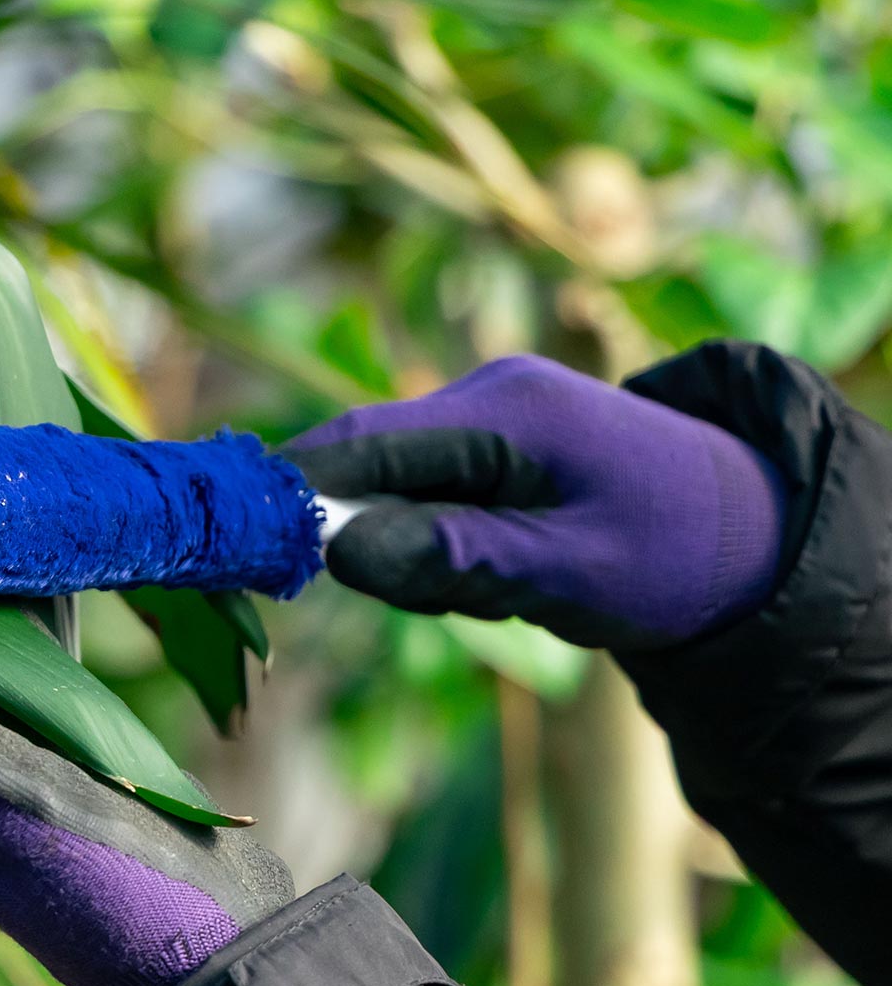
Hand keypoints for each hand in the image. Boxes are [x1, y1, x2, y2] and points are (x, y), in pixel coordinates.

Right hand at [284, 353, 789, 651]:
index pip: (364, 443)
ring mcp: (492, 419)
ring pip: (393, 483)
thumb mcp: (568, 570)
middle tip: (352, 579)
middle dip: (345, 525)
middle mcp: (488, 396)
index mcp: (506, 410)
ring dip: (396, 543)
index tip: (231, 533)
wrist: (755, 539)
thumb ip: (456, 558)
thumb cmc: (670, 556)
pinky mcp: (497, 449)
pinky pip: (427, 493)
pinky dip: (426, 539)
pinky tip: (482, 572)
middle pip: (367, 459)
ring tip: (469, 589)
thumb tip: (341, 552)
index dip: (292, 487)